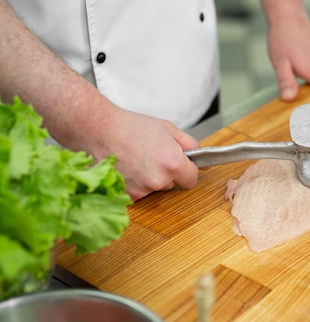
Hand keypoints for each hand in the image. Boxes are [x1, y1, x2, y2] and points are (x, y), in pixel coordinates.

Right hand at [81, 107, 200, 200]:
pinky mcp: (126, 195)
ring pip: (154, 188)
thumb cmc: (130, 126)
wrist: (96, 129)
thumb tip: (201, 159)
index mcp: (173, 163)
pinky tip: (126, 167)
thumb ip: (189, 145)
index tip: (180, 164)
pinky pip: (138, 193)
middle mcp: (159, 180)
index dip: (187, 170)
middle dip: (166, 173)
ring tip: (135, 158)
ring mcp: (142, 190)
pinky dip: (134, 183)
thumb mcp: (167, 129)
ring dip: (149, 178)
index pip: (192, 179)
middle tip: (150, 154)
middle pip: (172, 184)